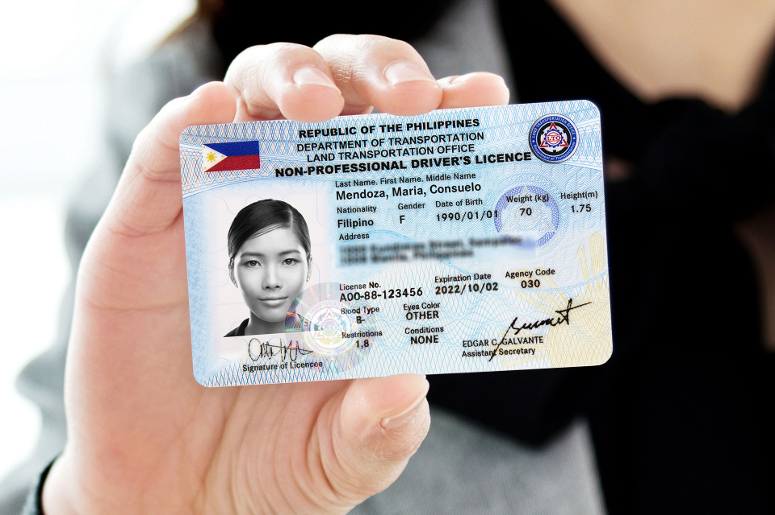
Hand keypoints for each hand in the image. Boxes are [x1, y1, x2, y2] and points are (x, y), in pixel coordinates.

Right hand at [43, 35, 507, 512]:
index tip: (482, 94)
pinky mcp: (146, 228)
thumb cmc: (276, 458)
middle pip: (338, 104)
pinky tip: (210, 110)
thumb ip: (382, 425)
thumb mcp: (346, 451)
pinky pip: (161, 157)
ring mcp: (220, 211)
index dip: (445, 116)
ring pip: (253, 103)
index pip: (407, 157)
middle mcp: (296, 211)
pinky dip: (182, 127)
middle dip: (374, 79)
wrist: (177, 494)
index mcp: (359, 249)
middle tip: (406, 98)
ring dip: (290, 80)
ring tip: (316, 105)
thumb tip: (405, 384)